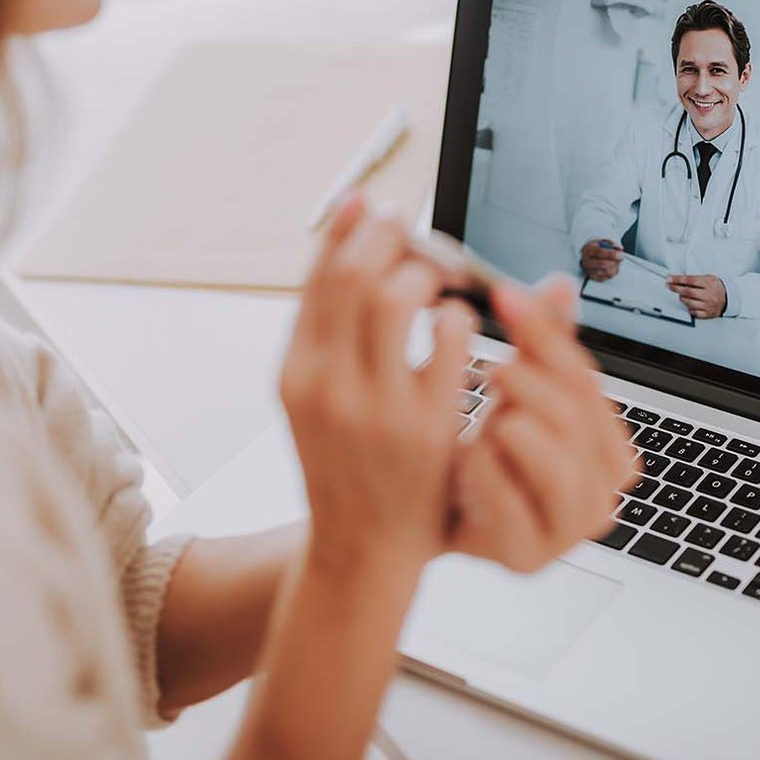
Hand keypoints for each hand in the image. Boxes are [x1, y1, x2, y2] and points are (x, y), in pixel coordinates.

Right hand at [279, 196, 476, 574]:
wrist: (361, 551)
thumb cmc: (349, 466)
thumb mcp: (317, 399)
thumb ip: (330, 332)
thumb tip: (347, 237)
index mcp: (295, 372)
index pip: (318, 276)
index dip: (351, 230)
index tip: (378, 208)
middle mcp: (324, 384)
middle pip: (356, 275)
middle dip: (394, 240)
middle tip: (420, 236)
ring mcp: (373, 406)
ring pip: (398, 297)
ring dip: (429, 275)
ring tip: (442, 284)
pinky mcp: (424, 427)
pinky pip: (452, 340)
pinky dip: (463, 319)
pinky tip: (464, 328)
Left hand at [447, 277, 636, 571]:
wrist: (441, 520)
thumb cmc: (490, 456)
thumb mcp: (518, 394)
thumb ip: (542, 346)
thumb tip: (560, 284)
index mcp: (612, 448)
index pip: (586, 380)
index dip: (545, 334)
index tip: (505, 296)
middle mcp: (604, 492)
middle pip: (574, 417)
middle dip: (527, 384)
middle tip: (491, 369)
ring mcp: (570, 531)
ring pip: (553, 461)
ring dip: (509, 430)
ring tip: (484, 420)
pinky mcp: (529, 559)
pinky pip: (509, 502)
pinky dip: (482, 474)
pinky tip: (465, 460)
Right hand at [579, 239, 621, 280]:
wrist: (590, 255)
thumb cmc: (598, 247)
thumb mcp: (603, 242)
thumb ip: (611, 243)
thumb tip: (619, 248)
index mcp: (588, 250)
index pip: (599, 253)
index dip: (611, 254)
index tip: (620, 254)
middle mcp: (587, 261)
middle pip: (602, 264)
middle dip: (615, 262)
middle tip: (621, 258)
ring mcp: (589, 271)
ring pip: (606, 272)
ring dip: (615, 267)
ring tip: (616, 261)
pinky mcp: (593, 277)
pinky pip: (607, 277)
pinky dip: (613, 272)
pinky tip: (613, 266)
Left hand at [667, 273, 730, 318]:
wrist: (729, 298)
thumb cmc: (716, 287)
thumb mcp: (708, 278)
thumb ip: (695, 279)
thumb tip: (678, 279)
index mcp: (709, 283)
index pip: (690, 281)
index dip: (678, 280)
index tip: (670, 279)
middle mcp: (709, 295)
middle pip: (688, 292)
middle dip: (676, 288)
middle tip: (669, 286)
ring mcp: (708, 305)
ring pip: (689, 303)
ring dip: (682, 298)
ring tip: (681, 295)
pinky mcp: (708, 313)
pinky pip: (694, 313)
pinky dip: (689, 308)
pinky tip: (689, 304)